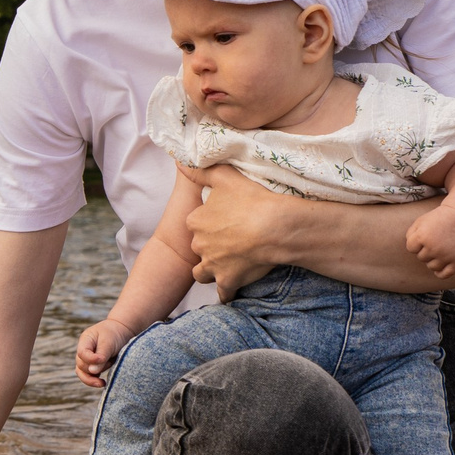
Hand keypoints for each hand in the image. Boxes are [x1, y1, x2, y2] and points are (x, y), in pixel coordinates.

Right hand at [75, 318, 131, 388]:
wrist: (123, 332)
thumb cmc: (115, 334)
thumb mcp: (109, 342)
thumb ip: (102, 355)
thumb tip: (92, 371)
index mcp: (85, 340)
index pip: (82, 353)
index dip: (90, 359)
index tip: (102, 360)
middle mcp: (84, 351)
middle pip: (81, 365)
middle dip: (94, 368)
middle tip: (109, 363)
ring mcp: (87, 359)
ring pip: (83, 373)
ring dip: (93, 378)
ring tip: (103, 381)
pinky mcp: (94, 367)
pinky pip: (90, 377)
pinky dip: (95, 381)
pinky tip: (103, 383)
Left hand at [183, 167, 288, 296]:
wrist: (275, 227)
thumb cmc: (252, 199)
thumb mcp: (224, 176)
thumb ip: (200, 171)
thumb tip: (179, 161)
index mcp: (195, 221)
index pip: (194, 223)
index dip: (208, 223)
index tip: (222, 221)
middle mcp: (199, 245)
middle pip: (199, 248)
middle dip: (209, 247)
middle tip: (229, 242)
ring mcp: (212, 265)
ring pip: (202, 273)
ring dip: (210, 270)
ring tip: (224, 266)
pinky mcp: (228, 281)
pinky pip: (223, 293)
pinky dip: (227, 292)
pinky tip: (234, 290)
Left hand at [405, 208, 454, 278]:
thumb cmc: (439, 219)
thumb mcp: (421, 221)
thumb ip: (410, 235)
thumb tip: (411, 250)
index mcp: (423, 236)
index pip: (410, 248)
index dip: (416, 242)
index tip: (424, 235)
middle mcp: (434, 248)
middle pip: (421, 258)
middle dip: (425, 250)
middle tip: (435, 240)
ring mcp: (446, 255)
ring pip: (432, 267)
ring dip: (433, 260)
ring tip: (439, 250)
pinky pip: (445, 274)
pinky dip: (440, 274)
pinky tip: (439, 269)